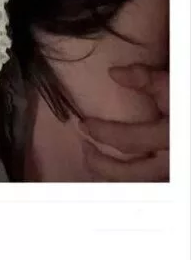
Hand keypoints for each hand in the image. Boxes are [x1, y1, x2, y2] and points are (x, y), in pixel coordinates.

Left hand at [80, 64, 168, 181]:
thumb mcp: (175, 84)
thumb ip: (145, 79)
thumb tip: (113, 74)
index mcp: (171, 138)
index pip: (129, 141)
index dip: (102, 133)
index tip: (85, 124)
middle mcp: (173, 162)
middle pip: (130, 175)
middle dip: (102, 165)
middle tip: (86, 149)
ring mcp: (175, 172)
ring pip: (141, 186)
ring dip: (115, 178)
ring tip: (97, 162)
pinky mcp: (173, 173)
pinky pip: (150, 183)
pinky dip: (131, 180)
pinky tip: (119, 172)